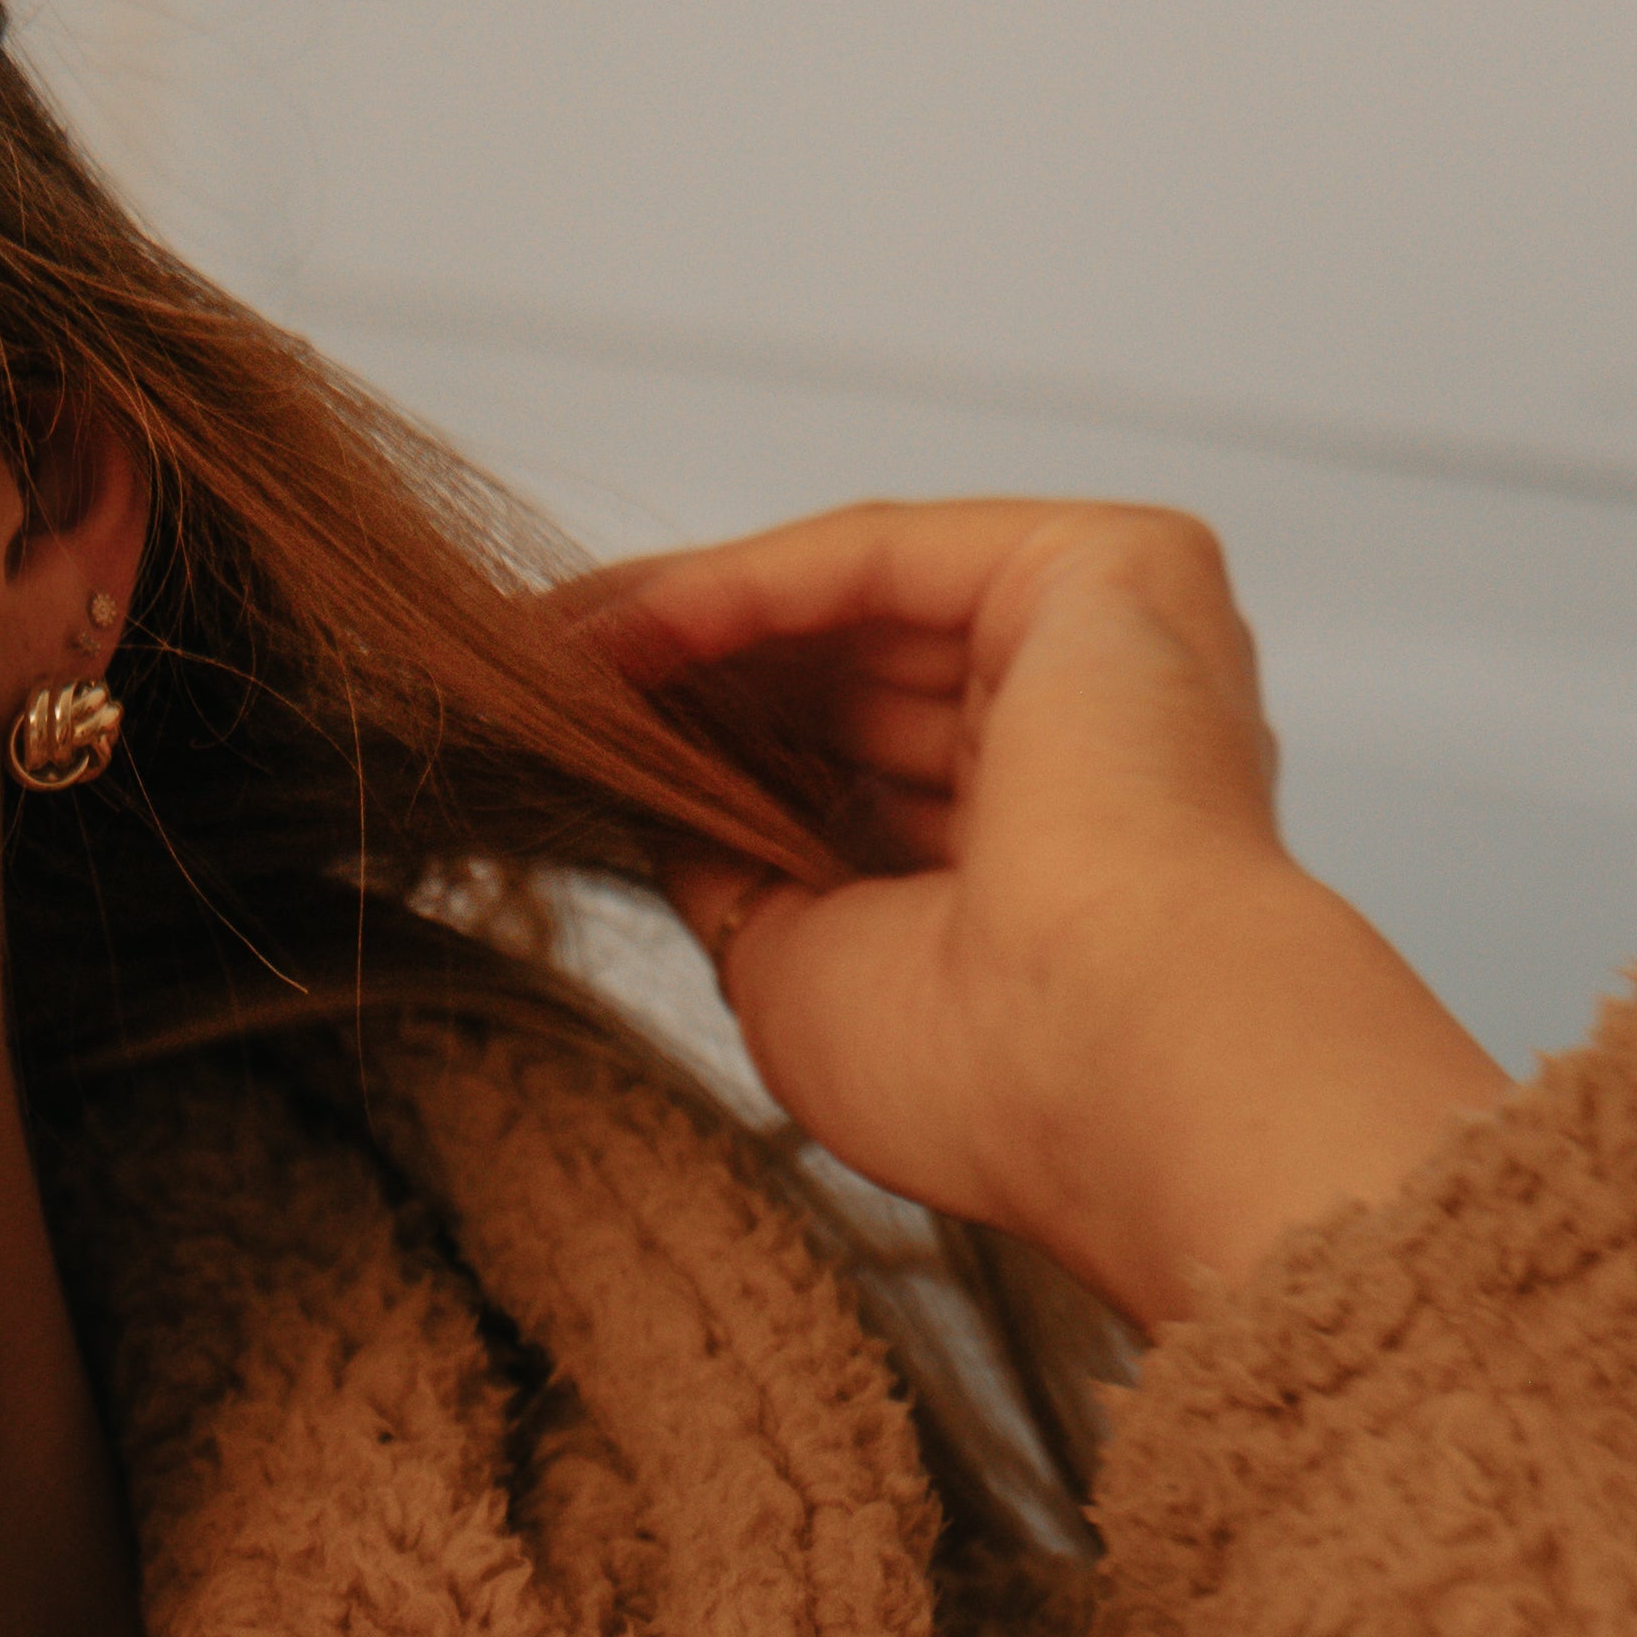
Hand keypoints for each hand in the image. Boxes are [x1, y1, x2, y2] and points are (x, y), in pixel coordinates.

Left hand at [566, 500, 1507, 1331]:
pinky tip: (618, 632)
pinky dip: (738, 589)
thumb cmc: (986, 1077)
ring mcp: (1115, 646)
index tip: (564, 756)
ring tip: (536, 659)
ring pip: (853, 606)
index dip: (707, 753)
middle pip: (848, 671)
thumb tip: (658, 808)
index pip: (856, 764)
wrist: (1116, 1066)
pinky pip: (878, 560)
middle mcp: (1099, 739)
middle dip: (682, 680)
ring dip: (686, 628)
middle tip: (520, 690)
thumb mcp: (803, 969)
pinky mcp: (1110, 568)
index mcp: (1055, 852)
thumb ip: (739, 877)